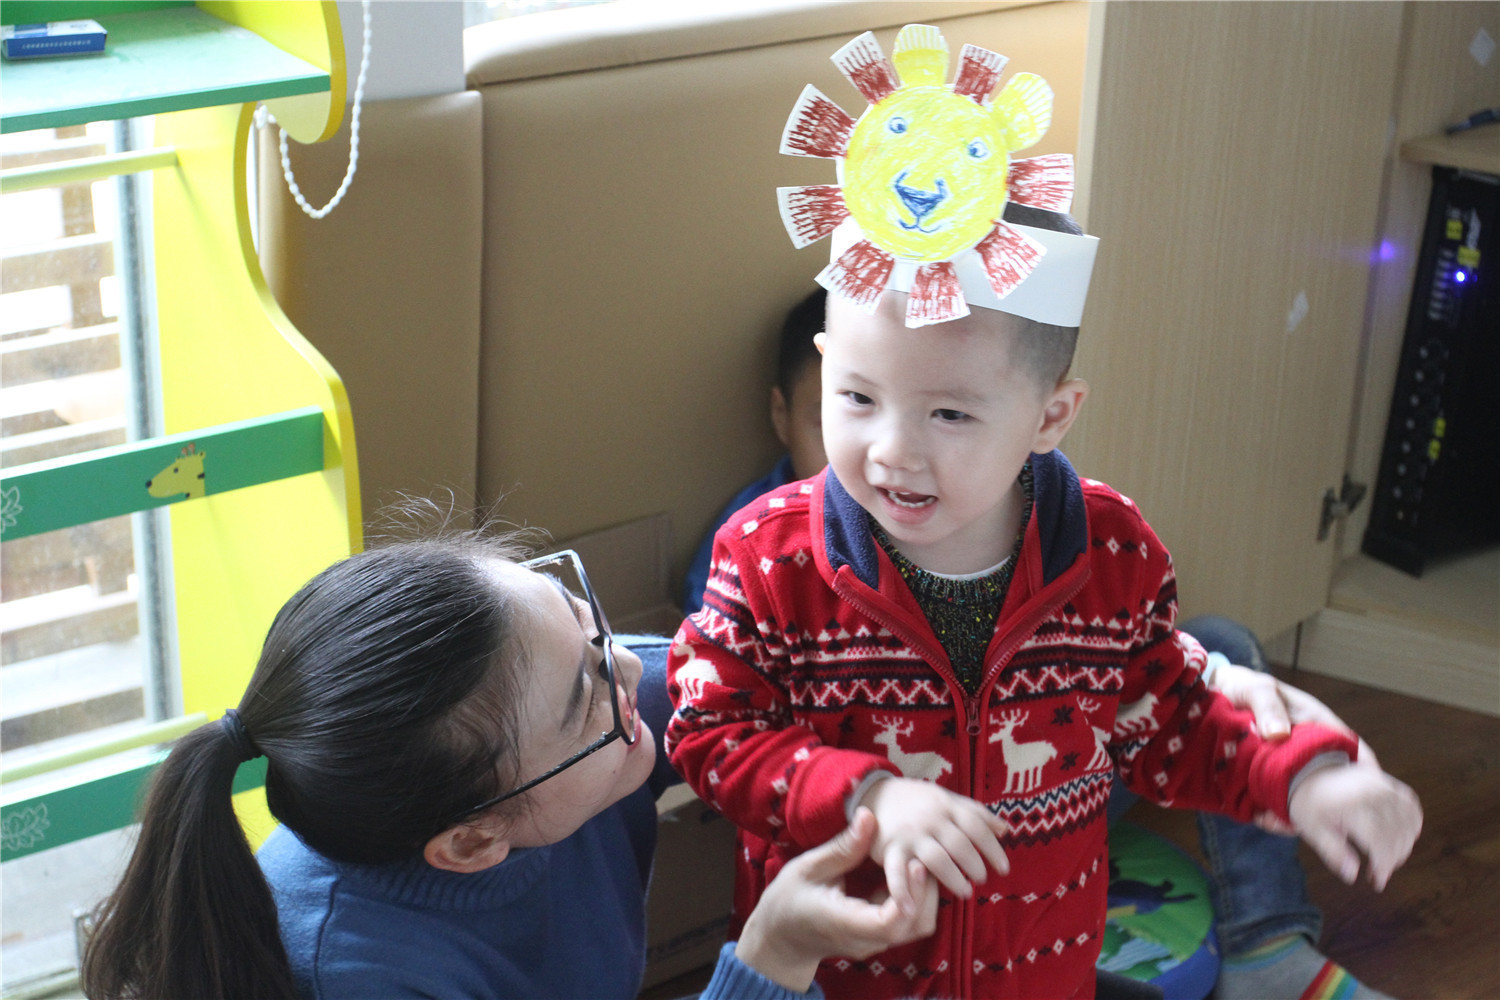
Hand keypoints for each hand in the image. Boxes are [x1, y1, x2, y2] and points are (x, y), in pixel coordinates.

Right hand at [734, 808, 938, 991]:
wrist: (780, 937)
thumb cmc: (788, 901)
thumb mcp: (808, 868)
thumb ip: (842, 847)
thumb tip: (869, 816)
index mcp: (846, 924)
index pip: (892, 922)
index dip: (911, 893)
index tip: (913, 862)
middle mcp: (867, 940)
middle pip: (916, 924)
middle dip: (927, 889)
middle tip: (922, 853)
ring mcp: (875, 942)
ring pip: (919, 925)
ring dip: (925, 893)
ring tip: (917, 859)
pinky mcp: (879, 936)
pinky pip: (909, 921)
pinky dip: (916, 897)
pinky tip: (907, 871)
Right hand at [857, 776, 1008, 911]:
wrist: (875, 793)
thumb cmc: (918, 800)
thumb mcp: (946, 798)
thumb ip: (975, 812)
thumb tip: (1005, 829)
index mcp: (946, 806)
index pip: (976, 826)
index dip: (993, 849)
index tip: (1004, 869)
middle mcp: (930, 819)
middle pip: (960, 844)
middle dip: (975, 865)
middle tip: (982, 880)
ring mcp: (910, 835)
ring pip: (937, 859)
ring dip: (953, 878)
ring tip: (964, 892)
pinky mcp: (890, 849)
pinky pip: (896, 873)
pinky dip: (902, 892)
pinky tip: (911, 909)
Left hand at [1207, 664, 1390, 833]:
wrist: (1219, 693)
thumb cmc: (1246, 688)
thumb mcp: (1258, 690)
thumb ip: (1269, 707)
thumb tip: (1279, 734)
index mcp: (1323, 728)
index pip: (1357, 755)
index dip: (1369, 781)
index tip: (1368, 804)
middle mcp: (1315, 753)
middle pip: (1338, 789)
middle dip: (1333, 812)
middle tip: (1309, 823)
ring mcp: (1295, 769)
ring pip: (1311, 802)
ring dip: (1300, 817)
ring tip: (1278, 823)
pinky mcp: (1273, 780)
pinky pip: (1283, 803)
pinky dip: (1276, 814)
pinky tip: (1262, 818)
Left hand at [1288, 756, 1421, 890]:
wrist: (1308, 771)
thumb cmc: (1310, 805)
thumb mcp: (1313, 830)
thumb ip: (1333, 852)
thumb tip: (1352, 876)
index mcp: (1350, 804)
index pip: (1378, 839)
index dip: (1383, 863)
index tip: (1378, 880)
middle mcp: (1371, 792)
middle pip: (1396, 833)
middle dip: (1393, 859)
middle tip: (1379, 874)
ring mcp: (1382, 784)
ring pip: (1408, 821)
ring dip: (1404, 845)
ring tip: (1387, 859)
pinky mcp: (1389, 782)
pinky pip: (1411, 806)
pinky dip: (1412, 824)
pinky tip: (1403, 839)